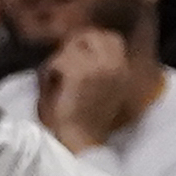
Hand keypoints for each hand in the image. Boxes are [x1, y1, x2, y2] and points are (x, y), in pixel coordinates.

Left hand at [36, 28, 149, 151]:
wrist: (81, 141)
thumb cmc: (85, 116)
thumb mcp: (101, 84)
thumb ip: (97, 61)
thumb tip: (78, 38)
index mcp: (126, 69)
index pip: (111, 37)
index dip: (90, 41)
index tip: (76, 55)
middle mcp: (118, 65)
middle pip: (92, 35)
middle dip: (75, 44)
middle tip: (64, 63)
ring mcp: (101, 68)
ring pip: (72, 45)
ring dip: (60, 59)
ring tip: (56, 76)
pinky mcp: (81, 73)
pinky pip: (58, 59)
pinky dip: (49, 71)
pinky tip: (51, 84)